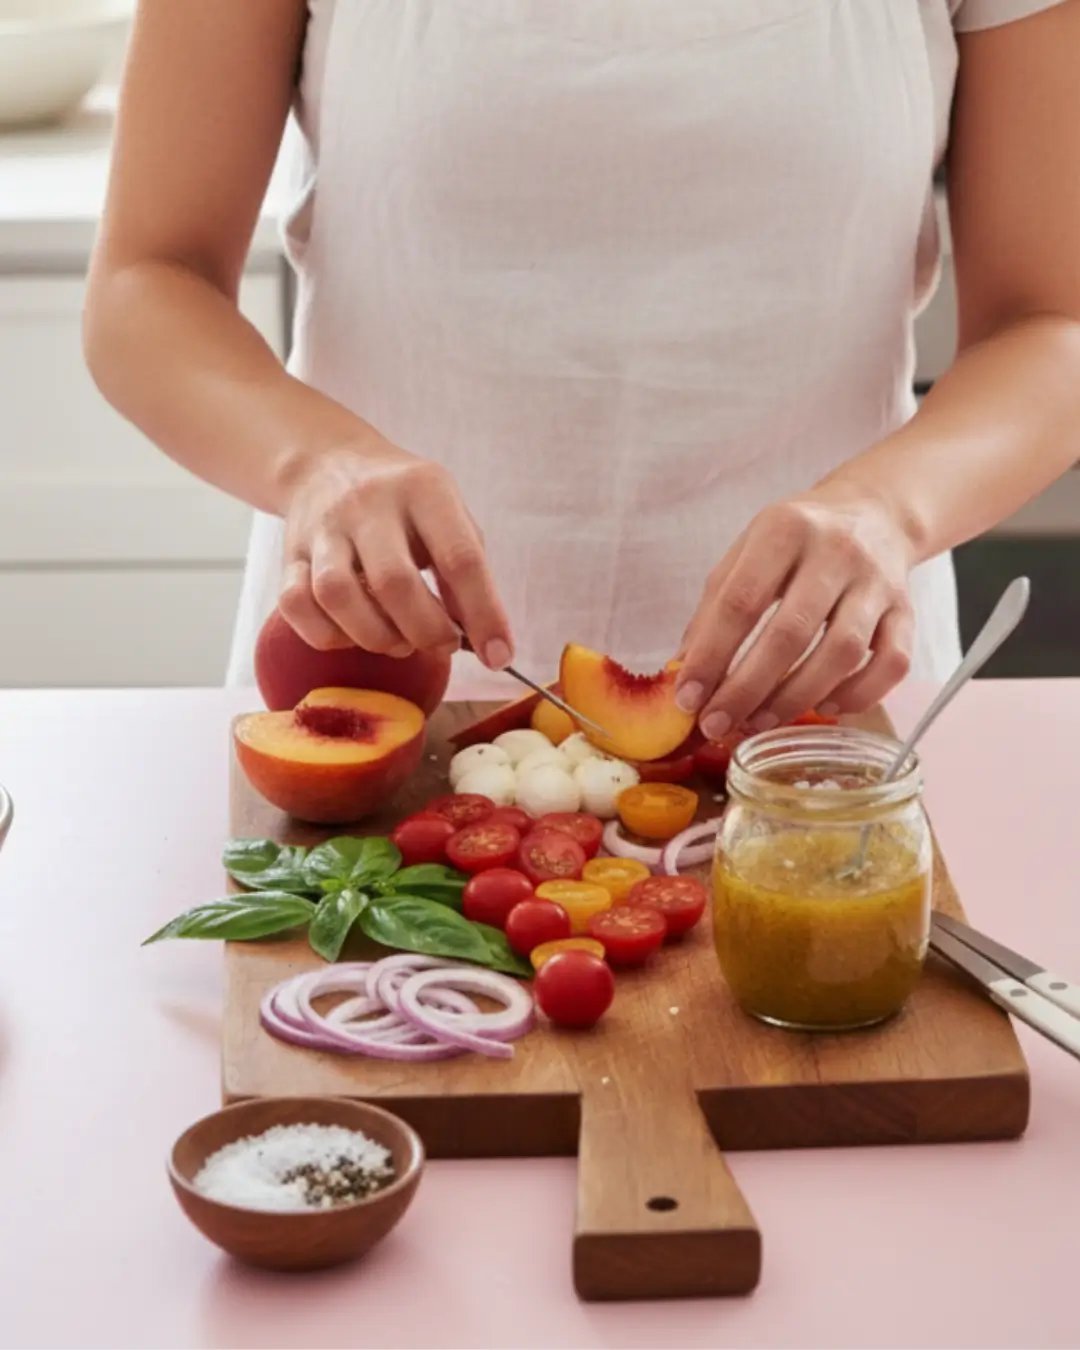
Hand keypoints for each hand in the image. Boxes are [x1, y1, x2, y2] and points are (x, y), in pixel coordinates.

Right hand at [277, 435, 512, 667]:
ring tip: (399, 640)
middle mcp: (369, 504)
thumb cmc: (404, 501)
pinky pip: (296, 604)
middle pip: (394, 583)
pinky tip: (353, 633)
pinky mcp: (288, 553)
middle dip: (426, 631)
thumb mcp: (448, 515)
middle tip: (441, 643)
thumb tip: (483, 637)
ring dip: (375, 636)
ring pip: (337, 595)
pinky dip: (327, 634)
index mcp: (423, 489)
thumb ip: (467, 570)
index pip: (459, 558)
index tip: (499, 655)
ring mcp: (323, 528)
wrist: (328, 462)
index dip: (484, 614)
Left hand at [675, 485, 916, 737]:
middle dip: (747, 689)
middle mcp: (835, 552)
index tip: (688, 698)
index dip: (711, 656)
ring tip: (760, 721)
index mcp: (784, 530)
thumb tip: (683, 674)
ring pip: (842, 652)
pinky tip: (825, 707)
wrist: (874, 513)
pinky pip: (892, 663)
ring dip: (797, 698)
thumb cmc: (796, 543)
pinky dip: (859, 694)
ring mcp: (876, 582)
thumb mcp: (746, 555)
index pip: (740, 602)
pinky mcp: (907, 609)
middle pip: (789, 633)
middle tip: (717, 724)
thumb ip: (713, 610)